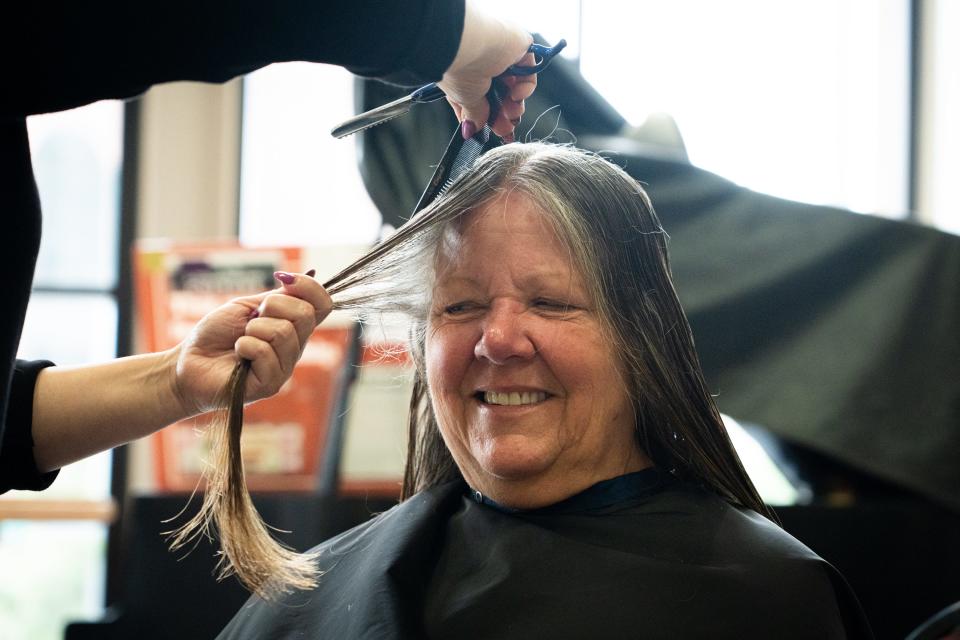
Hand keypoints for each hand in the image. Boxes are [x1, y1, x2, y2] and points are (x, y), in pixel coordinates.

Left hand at [171, 271, 331, 415]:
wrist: (187, 362)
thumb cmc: (215, 335)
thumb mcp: (247, 307)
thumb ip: (277, 297)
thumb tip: (296, 279)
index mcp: (294, 328)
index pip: (323, 304)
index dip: (309, 286)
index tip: (284, 279)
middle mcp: (295, 348)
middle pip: (305, 315)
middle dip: (272, 307)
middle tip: (251, 320)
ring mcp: (285, 367)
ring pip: (284, 333)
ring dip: (254, 329)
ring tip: (241, 339)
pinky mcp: (270, 384)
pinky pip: (266, 353)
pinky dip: (245, 345)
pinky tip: (237, 354)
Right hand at [437, 1, 535, 140]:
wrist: (468, 41)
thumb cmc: (459, 66)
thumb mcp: (464, 98)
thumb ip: (473, 115)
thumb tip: (472, 130)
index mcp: (465, 75)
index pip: (479, 102)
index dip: (487, 119)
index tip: (494, 133)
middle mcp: (484, 64)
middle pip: (500, 95)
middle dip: (504, 115)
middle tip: (506, 128)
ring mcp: (502, 55)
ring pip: (515, 86)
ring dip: (515, 105)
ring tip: (512, 113)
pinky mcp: (520, 46)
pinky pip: (528, 71)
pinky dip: (526, 87)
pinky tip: (517, 93)